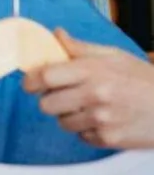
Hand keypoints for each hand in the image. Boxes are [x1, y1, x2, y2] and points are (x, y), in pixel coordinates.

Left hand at [24, 28, 153, 148]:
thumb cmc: (143, 79)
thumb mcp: (114, 56)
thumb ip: (80, 48)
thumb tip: (56, 35)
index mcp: (92, 71)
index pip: (44, 77)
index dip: (32, 80)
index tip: (31, 82)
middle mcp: (94, 95)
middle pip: (46, 104)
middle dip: (51, 100)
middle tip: (65, 95)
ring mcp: (101, 120)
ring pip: (62, 122)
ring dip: (70, 116)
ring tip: (90, 107)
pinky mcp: (108, 139)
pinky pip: (81, 136)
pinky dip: (87, 130)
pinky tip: (103, 120)